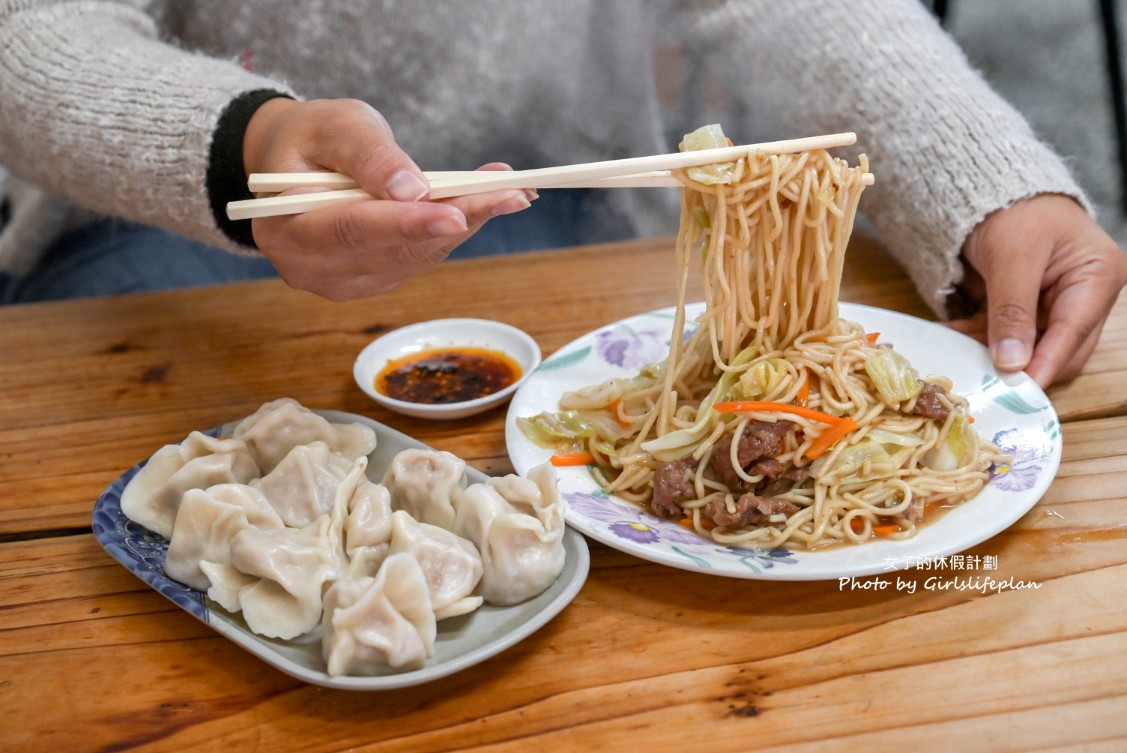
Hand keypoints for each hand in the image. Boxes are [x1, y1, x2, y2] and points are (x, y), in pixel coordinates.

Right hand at [242, 98, 534, 299]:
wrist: (295, 163)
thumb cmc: (311, 138)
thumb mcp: (335, 125)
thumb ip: (368, 155)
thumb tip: (412, 190)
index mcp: (287, 228)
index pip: (352, 230)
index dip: (406, 224)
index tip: (456, 213)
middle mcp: (311, 267)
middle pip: (394, 250)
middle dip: (458, 220)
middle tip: (512, 194)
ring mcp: (343, 281)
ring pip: (416, 259)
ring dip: (467, 225)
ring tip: (512, 192)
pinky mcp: (373, 281)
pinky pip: (420, 260)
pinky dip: (455, 231)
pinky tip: (487, 204)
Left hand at [949, 194, 1126, 386]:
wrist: (989, 185)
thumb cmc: (1014, 208)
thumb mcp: (1012, 257)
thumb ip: (1012, 310)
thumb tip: (1013, 363)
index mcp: (1097, 276)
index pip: (1074, 334)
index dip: (1045, 363)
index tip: (1018, 390)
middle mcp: (1084, 295)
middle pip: (1057, 350)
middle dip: (1019, 364)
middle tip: (981, 380)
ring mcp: (1055, 304)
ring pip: (1027, 348)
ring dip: (991, 352)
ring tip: (957, 353)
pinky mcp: (1026, 307)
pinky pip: (1004, 335)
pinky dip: (978, 337)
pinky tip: (952, 335)